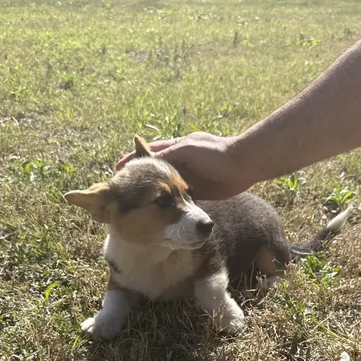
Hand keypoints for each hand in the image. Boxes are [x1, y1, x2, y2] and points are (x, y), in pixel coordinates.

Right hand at [115, 132, 252, 199]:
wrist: (242, 165)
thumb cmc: (215, 153)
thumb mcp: (187, 149)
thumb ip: (168, 155)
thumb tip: (148, 160)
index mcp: (176, 148)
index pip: (150, 153)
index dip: (134, 159)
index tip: (118, 168)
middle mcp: (180, 163)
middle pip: (155, 172)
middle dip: (140, 179)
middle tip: (124, 190)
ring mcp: (188, 178)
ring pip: (166, 187)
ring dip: (154, 194)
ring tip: (137, 204)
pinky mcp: (197, 192)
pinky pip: (179, 199)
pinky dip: (169, 205)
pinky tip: (159, 212)